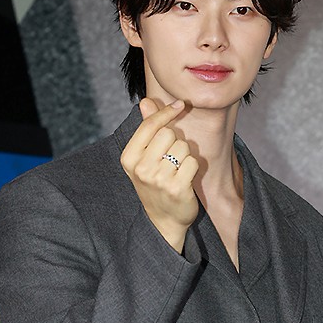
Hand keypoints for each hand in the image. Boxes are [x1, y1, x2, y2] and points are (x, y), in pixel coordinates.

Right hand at [120, 98, 199, 251]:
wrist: (164, 220)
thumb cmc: (155, 185)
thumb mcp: (144, 158)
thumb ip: (147, 130)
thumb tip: (146, 101)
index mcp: (129, 158)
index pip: (149, 125)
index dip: (166, 112)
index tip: (180, 104)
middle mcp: (141, 168)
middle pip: (168, 134)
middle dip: (175, 141)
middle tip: (172, 159)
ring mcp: (158, 180)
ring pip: (182, 147)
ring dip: (185, 155)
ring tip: (177, 171)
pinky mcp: (177, 188)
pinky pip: (192, 162)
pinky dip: (193, 167)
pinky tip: (186, 179)